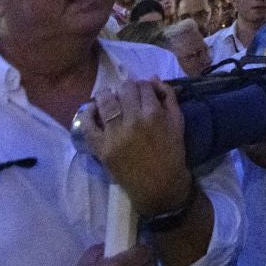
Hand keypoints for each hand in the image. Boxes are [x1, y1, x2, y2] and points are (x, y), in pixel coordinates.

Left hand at [84, 79, 190, 215]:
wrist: (159, 187)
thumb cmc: (172, 154)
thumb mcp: (178, 122)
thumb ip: (168, 97)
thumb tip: (153, 78)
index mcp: (154, 114)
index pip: (144, 86)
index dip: (144, 86)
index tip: (143, 92)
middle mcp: (133, 120)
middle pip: (125, 89)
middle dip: (127, 88)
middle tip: (127, 95)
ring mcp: (115, 134)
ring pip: (105, 101)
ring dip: (107, 95)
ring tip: (109, 98)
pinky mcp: (101, 148)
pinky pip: (88, 125)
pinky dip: (88, 113)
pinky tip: (94, 110)